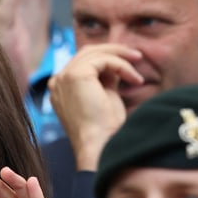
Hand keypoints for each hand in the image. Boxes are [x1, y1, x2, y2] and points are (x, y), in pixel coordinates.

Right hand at [47, 44, 143, 169]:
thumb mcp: (105, 98)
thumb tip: (116, 66)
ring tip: (139, 65)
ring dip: (121, 57)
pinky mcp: (76, 75)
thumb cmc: (105, 130)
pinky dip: (122, 66)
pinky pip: (104, 60)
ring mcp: (64, 77)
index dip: (107, 59)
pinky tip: (134, 79)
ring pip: (95, 53)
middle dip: (114, 52)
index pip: (83, 63)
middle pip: (87, 53)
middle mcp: (58, 81)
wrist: (100, 145)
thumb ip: (106, 80)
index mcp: (61, 88)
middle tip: (137, 57)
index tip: (130, 63)